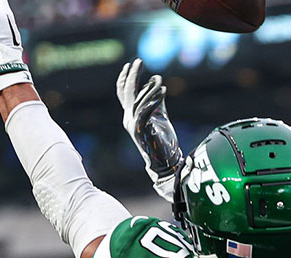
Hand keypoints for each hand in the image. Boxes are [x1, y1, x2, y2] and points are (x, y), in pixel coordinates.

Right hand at [117, 59, 183, 202]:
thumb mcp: (160, 116)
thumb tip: (157, 83)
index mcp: (131, 116)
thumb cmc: (163, 141)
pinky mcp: (142, 131)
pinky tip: (163, 90)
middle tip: (138, 61)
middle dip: (132, 76)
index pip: (124, 94)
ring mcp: (134, 126)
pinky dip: (154, 100)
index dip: (125, 79)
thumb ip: (157, 101)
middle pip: (127, 93)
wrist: (166, 162)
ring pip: (137, 101)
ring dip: (149, 89)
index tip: (130, 65)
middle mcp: (129, 119)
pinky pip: (145, 112)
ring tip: (159, 79)